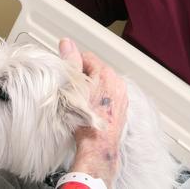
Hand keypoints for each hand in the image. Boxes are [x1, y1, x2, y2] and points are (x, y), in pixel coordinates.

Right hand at [59, 39, 128, 186]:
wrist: (97, 146)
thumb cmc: (84, 120)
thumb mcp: (73, 87)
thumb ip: (71, 63)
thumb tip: (67, 43)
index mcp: (106, 74)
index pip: (86, 57)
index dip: (73, 65)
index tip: (67, 76)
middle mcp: (117, 83)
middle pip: (95, 70)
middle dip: (83, 77)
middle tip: (72, 90)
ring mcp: (122, 97)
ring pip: (102, 83)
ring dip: (91, 88)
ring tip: (81, 101)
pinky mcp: (122, 109)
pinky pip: (108, 96)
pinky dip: (99, 99)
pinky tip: (90, 109)